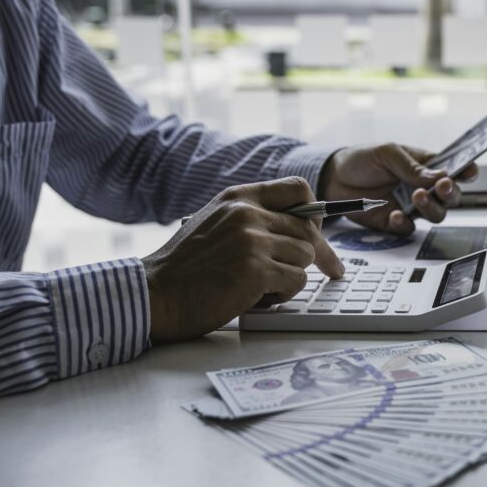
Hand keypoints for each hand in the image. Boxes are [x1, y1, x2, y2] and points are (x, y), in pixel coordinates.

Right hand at [141, 177, 343, 343]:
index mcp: (238, 197)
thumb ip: (250, 218)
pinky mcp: (256, 269)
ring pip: (305, 256)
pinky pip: (296, 280)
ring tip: (264, 286)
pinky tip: (257, 298)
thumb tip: (299, 226)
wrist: (154, 295)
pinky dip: (283, 294)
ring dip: (292, 276)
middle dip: (320, 254)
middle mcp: (246, 213)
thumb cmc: (185, 268)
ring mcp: (252, 240)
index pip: (297, 188)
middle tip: (332, 270)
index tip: (318, 231)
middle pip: (308, 228)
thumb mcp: (215, 223)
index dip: (314, 212)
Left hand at [318, 143, 478, 234]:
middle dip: (451, 193)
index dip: (466, 172)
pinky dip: (406, 223)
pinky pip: (409, 228)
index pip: (454, 170)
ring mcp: (411, 207)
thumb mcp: (387, 153)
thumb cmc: (363, 159)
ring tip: (417, 196)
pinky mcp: (396, 222)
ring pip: (436, 214)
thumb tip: (437, 176)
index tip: (470, 172)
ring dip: (431, 207)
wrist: (333, 178)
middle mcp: (423, 188)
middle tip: (442, 186)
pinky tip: (396, 215)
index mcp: (426, 166)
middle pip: (451, 197)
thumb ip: (411, 166)